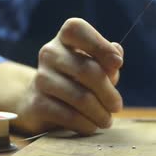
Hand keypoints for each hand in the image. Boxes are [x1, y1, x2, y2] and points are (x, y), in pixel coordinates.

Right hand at [14, 18, 123, 134]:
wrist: (41, 101)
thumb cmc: (77, 78)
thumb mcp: (95, 65)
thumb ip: (107, 59)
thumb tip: (116, 53)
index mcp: (65, 37)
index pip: (78, 30)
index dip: (100, 45)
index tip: (119, 64)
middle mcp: (49, 53)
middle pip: (86, 69)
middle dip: (108, 92)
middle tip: (117, 106)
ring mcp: (40, 77)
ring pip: (80, 96)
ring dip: (100, 113)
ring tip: (107, 120)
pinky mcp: (36, 102)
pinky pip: (68, 115)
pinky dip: (85, 124)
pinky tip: (91, 126)